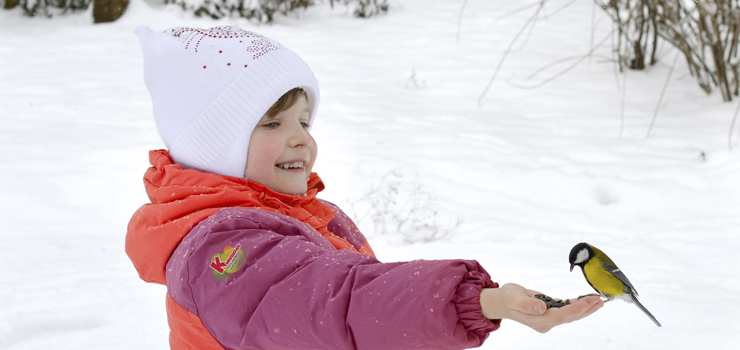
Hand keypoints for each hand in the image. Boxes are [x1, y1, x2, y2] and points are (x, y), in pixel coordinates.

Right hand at [479, 283, 602, 332]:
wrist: (503, 302)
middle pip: (569, 317)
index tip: (587, 301)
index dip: (574, 309)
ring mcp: (548, 320)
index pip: (560, 316)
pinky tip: (586, 300)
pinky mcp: (550, 314)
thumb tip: (542, 307)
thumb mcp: (513, 297)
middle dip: (585, 309)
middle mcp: (545, 323)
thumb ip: (526, 303)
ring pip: (571, 316)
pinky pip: (567, 311)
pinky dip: (577, 305)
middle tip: (599, 299)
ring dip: (585, 308)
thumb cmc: (507, 297)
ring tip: (598, 300)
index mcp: (537, 320)